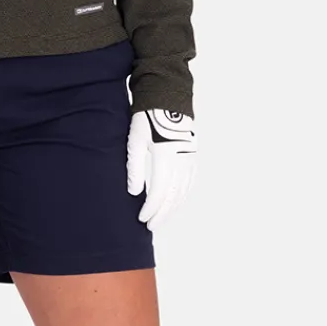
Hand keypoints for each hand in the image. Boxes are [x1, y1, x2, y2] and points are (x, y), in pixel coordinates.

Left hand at [126, 109, 196, 228]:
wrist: (169, 99)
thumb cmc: (148, 118)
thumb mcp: (135, 141)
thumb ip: (134, 168)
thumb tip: (134, 192)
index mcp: (165, 158)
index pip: (158, 193)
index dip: (150, 208)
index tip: (141, 218)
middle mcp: (181, 162)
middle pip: (173, 197)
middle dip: (162, 214)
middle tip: (151, 227)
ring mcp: (189, 160)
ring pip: (183, 192)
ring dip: (173, 208)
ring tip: (161, 219)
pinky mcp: (193, 156)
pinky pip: (190, 183)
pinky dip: (182, 197)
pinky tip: (176, 203)